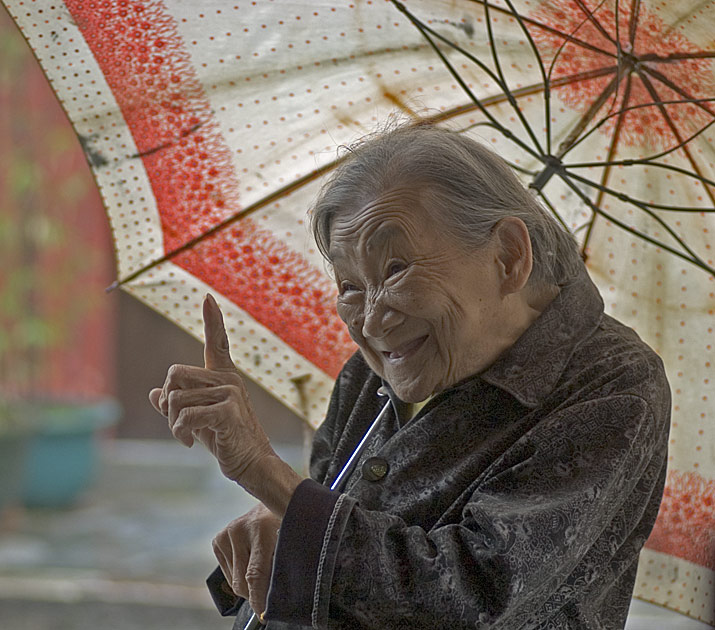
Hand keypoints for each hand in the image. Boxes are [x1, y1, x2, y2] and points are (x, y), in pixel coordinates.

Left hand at [149, 293, 303, 514]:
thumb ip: (177, 405)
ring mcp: (230, 393)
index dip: (213, 319)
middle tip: (176, 422)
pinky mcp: (227, 411)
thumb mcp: (198, 420)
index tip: (208, 297)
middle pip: (174, 374)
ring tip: (186, 437)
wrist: (252, 464)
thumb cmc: (225, 441)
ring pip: (176, 399)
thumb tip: (154, 393)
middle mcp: (228, 379)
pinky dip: (180, 433)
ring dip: (172, 424)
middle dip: (167, 401)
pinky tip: (189, 444)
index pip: (217, 342)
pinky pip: (185, 416)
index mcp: (224, 376)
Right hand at [213, 503, 280, 616]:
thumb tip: (272, 598)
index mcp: (261, 529)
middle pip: (242, 581)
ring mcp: (227, 534)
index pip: (255, 574)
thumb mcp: (290, 539)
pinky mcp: (218, 539)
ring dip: (248, 583)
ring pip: (234, 580)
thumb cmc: (285, 523)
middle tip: (268, 590)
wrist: (272, 502)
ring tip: (262, 566)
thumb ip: (280, 565)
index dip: (258, 598)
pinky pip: (228, 573)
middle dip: (255, 593)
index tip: (263, 612)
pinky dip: (239, 575)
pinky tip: (250, 561)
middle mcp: (239, 530)